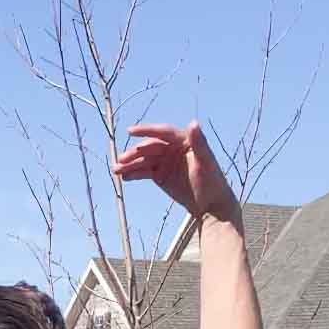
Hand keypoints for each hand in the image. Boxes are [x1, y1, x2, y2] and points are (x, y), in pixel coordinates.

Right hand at [111, 121, 240, 223]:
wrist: (210, 204)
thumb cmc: (212, 182)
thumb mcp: (206, 162)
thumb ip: (199, 143)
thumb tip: (192, 123)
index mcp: (184, 141)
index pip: (163, 133)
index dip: (146, 131)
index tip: (130, 131)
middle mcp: (172, 148)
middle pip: (150, 148)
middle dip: (134, 154)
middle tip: (120, 161)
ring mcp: (165, 162)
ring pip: (144, 160)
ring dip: (130, 165)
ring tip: (116, 171)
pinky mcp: (160, 175)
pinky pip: (144, 172)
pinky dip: (134, 174)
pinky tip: (124, 178)